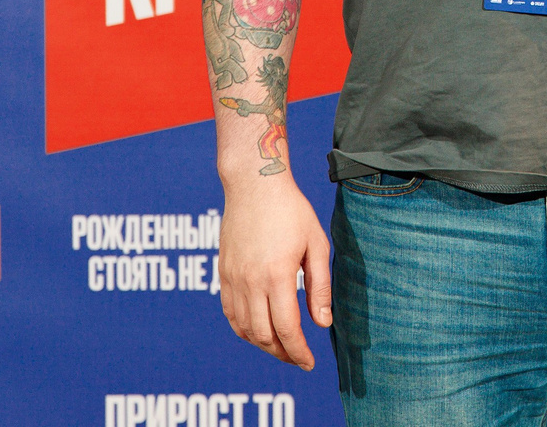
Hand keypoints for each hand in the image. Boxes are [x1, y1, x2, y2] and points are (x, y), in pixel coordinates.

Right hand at [219, 175, 332, 368]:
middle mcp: (251, 281)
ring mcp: (233, 278)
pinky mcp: (224, 273)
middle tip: (298, 357)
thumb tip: (322, 324)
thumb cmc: (291, 211)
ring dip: (263, 345)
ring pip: (244, 329)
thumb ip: (320, 287)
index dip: (298, 351)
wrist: (254, 185)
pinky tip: (259, 330)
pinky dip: (244, 330)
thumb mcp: (316, 245)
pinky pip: (230, 313)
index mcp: (277, 275)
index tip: (309, 362)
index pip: (287, 329)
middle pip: (263, 335)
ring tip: (282, 347)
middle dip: (282, 353)